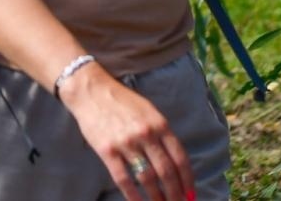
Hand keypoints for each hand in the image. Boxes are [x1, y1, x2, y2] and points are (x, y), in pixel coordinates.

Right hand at [60, 66, 194, 200]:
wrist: (91, 90)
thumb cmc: (121, 100)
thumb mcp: (148, 110)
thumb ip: (161, 132)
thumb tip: (174, 161)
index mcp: (159, 124)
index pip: (180, 158)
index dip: (187, 179)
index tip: (190, 193)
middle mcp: (146, 134)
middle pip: (166, 172)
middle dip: (175, 193)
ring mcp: (126, 143)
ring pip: (147, 178)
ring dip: (157, 197)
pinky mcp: (108, 150)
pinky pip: (123, 179)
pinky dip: (133, 196)